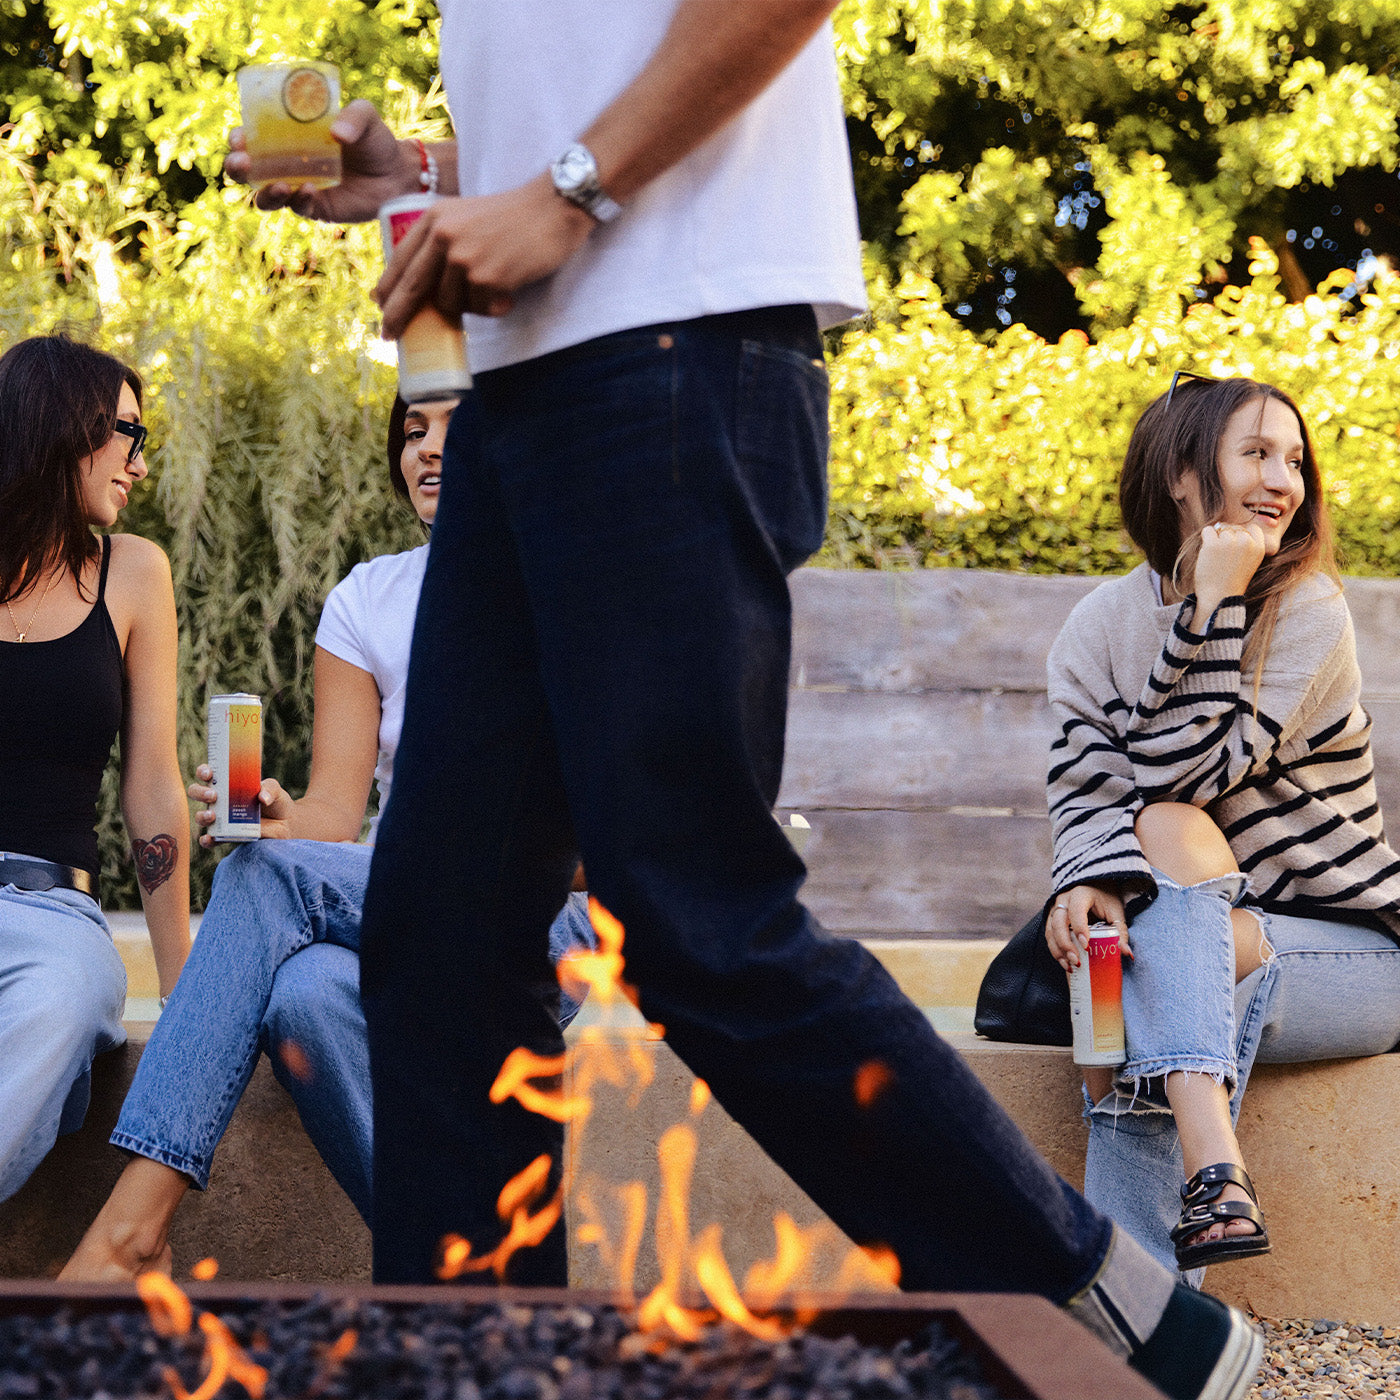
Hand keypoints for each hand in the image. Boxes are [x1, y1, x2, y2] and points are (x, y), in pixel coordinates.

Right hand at [188, 764, 292, 844]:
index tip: (209, 773)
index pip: (209, 774)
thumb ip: (269, 789)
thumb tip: (262, 798)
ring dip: (202, 815)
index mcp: (228, 783)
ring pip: (201, 816)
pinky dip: (206, 840)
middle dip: (200, 792)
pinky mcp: (226, 835)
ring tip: (212, 815)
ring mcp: (221, 818)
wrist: (286, 825)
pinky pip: (210, 839)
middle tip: (213, 795)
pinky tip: (209, 838)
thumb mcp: (275, 790)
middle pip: (197, 793)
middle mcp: (220, 800)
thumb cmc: (276, 802)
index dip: (203, 771)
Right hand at [224, 99, 418, 222]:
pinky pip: (298, 208)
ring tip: (279, 185)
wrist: (397, 174)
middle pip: (248, 170)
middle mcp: (286, 163)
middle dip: (237, 167)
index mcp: (286, 136)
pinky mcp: (316, 208)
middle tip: (243, 162)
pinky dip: (299, 200)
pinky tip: (309, 189)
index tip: (239, 138)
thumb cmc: (374, 140)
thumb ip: (354, 116)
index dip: (238, 139)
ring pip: (266, 196)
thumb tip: (337, 133)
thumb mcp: (366, 117)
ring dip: (265, 192)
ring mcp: (298, 187)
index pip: (251, 137)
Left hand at [375, 172, 596, 336]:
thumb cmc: (512, 218)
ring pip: (450, 304)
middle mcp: (444, 237)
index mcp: (434, 218)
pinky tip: (510, 288)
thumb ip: (441, 242)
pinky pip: (480, 309)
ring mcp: (464, 258)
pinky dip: (494, 307)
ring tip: (492, 286)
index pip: (401, 260)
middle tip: (389, 336)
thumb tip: (421, 288)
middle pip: (412, 288)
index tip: (380, 308)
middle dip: (398, 316)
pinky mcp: (487, 278)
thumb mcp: (464, 217)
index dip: (388, 289)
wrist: (552, 208)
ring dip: (469, 305)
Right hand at [1045, 884, 1131, 971]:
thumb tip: (1126, 953)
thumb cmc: (1106, 899)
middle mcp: (1064, 900)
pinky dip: (1056, 951)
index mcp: (1080, 894)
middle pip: (1058, 923)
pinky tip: (1066, 963)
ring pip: (1050, 931)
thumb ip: (1120, 932)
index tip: (1086, 945)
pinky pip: (1049, 936)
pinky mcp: (1052, 919)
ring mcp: (1055, 909)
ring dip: (1058, 951)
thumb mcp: (1116, 911)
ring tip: (1071, 966)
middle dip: (1065, 944)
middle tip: (1077, 961)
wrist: (1095, 886)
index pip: (1076, 911)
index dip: (1079, 928)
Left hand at [1191, 519, 1265, 619]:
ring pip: (1221, 529)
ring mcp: (1229, 542)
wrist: (1219, 596)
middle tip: (1224, 558)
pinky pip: (1208, 530)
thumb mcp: (1249, 562)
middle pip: (1235, 528)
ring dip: (1216, 540)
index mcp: (1259, 548)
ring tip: (1217, 558)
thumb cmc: (1231, 580)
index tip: (1236, 549)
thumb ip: (1247, 545)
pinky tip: (1208, 551)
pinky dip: (1206, 538)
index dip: (1242, 535)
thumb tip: (1231, 526)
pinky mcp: (1212, 544)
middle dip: (1228, 538)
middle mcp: (1246, 542)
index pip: (1252, 528)